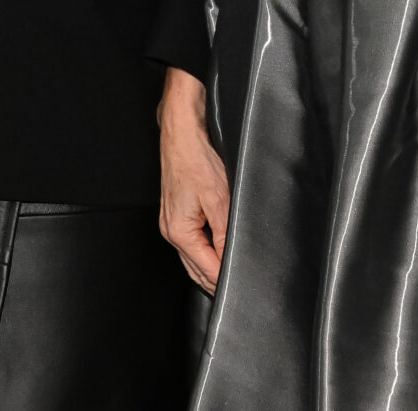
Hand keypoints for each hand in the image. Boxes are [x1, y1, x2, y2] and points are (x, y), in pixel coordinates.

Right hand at [156, 66, 230, 293]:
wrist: (182, 132)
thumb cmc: (196, 159)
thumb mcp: (219, 200)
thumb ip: (224, 235)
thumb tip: (231, 261)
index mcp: (179, 232)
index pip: (207, 271)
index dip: (229, 280)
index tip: (247, 285)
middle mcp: (170, 231)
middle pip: (197, 271)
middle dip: (218, 281)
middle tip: (244, 284)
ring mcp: (170, 223)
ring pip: (193, 260)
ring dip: (212, 269)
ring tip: (234, 271)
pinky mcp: (175, 213)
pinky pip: (191, 244)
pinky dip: (205, 253)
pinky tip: (219, 251)